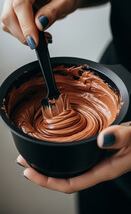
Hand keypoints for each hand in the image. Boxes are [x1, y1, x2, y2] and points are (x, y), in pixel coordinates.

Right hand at [1, 0, 86, 47]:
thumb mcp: (67, 1)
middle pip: (9, 14)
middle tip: (39, 43)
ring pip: (8, 21)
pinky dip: (22, 33)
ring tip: (42, 37)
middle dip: (23, 33)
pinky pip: (11, 24)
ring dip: (22, 34)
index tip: (34, 41)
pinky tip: (36, 33)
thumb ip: (53, 12)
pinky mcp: (13, 6)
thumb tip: (39, 25)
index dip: (26, 26)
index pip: (21, 4)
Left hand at [16, 122, 130, 192]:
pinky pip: (74, 157)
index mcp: (102, 171)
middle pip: (64, 178)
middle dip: (42, 173)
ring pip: (68, 167)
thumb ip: (120, 138)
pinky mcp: (96, 150)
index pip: (70, 184)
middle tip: (24, 162)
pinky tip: (56, 146)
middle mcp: (96, 167)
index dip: (48, 182)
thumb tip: (101, 139)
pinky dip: (60, 153)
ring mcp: (95, 159)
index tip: (30, 173)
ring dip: (49, 163)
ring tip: (33, 155)